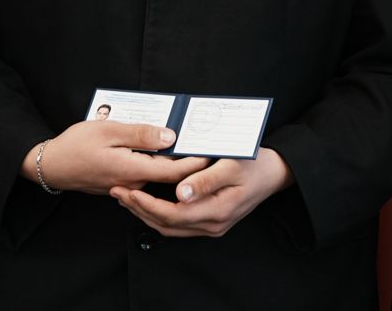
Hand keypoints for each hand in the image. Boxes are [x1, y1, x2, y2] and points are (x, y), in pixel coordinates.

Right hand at [21, 120, 208, 195]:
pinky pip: (145, 172)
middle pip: (169, 174)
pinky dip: (158, 162)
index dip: (196, 164)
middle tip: (209, 145)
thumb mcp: (109, 131)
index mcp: (132, 170)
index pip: (175, 173)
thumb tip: (170, 136)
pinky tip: (165, 147)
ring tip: (193, 143)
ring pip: (157, 173)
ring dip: (175, 161)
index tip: (214, 153)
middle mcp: (133, 182)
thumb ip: (141, 134)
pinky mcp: (121, 181)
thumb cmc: (76, 146)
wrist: (49, 166)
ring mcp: (127, 184)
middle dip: (190, 161)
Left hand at [110, 147, 293, 237]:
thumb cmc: (253, 163)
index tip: (126, 191)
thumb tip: (179, 194)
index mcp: (216, 210)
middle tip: (117, 192)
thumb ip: (205, 180)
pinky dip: (159, 215)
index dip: (145, 205)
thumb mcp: (231, 165)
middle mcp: (213, 224)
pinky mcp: (211, 223)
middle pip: (166, 225)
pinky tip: (148, 203)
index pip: (171, 214)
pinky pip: (179, 225)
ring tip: (126, 197)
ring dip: (145, 214)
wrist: (274, 173)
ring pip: (170, 228)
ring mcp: (212, 226)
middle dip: (138, 210)